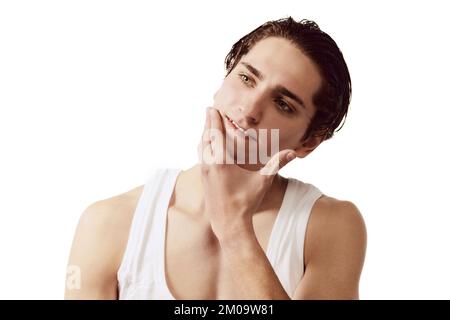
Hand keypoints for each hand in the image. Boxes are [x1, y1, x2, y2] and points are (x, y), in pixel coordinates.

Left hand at [197, 107, 296, 242]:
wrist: (228, 223)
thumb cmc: (246, 202)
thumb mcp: (263, 181)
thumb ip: (276, 164)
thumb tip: (293, 153)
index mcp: (221, 160)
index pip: (216, 133)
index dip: (214, 119)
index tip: (212, 108)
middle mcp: (209, 163)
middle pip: (206, 136)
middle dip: (208, 122)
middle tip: (209, 110)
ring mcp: (204, 171)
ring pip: (201, 146)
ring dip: (204, 133)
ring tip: (208, 125)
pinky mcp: (203, 178)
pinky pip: (201, 156)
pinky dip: (203, 145)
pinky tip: (207, 146)